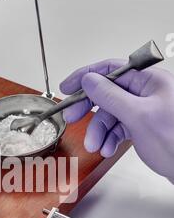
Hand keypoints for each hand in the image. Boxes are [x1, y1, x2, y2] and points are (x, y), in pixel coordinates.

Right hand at [61, 60, 173, 180]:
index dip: (86, 77)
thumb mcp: (138, 116)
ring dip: (99, 131)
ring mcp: (145, 110)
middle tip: (72, 118)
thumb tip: (89, 81)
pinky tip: (108, 148)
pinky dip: (110, 138)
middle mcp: (147, 92)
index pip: (111, 70)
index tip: (67, 87)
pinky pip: (119, 128)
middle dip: (90, 109)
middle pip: (108, 93)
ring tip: (94, 145)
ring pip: (112, 114)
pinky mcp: (144, 127)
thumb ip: (110, 96)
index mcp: (149, 81)